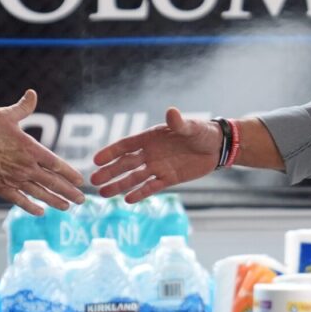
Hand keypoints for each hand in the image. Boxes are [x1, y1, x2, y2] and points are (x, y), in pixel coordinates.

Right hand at [0, 89, 84, 215]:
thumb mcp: (6, 115)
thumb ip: (23, 107)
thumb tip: (32, 94)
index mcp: (30, 149)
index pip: (56, 164)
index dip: (70, 173)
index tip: (80, 180)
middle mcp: (26, 167)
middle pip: (53, 182)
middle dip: (69, 192)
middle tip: (82, 200)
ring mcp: (14, 179)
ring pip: (40, 193)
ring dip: (55, 201)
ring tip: (67, 207)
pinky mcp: (1, 188)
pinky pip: (20, 200)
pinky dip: (31, 207)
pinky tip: (41, 212)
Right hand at [91, 107, 220, 202]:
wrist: (216, 147)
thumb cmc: (202, 132)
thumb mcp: (191, 127)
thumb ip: (179, 123)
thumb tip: (171, 111)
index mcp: (151, 137)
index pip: (126, 145)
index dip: (111, 152)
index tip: (96, 160)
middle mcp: (150, 153)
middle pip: (126, 164)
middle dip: (110, 172)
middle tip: (94, 181)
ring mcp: (158, 166)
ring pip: (135, 178)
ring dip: (119, 185)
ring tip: (103, 194)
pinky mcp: (168, 179)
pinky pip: (151, 187)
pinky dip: (140, 193)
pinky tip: (127, 200)